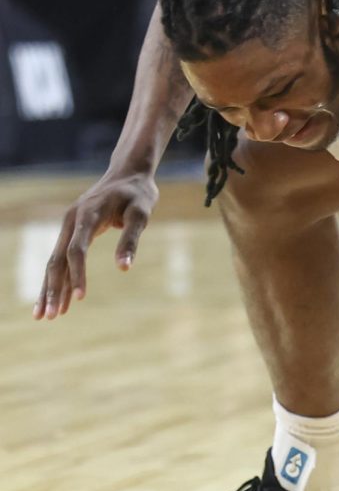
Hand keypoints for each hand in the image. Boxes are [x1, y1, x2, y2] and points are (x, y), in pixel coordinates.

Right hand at [33, 170, 158, 319]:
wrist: (128, 174)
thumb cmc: (137, 194)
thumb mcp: (141, 213)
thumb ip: (130, 239)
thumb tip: (124, 267)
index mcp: (86, 215)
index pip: (77, 250)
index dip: (78, 274)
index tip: (81, 298)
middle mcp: (71, 222)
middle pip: (57, 260)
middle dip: (53, 289)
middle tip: (50, 316)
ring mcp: (69, 227)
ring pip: (55, 262)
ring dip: (50, 289)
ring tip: (45, 316)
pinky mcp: (73, 232)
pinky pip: (62, 259)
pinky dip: (60, 279)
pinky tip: (58, 299)